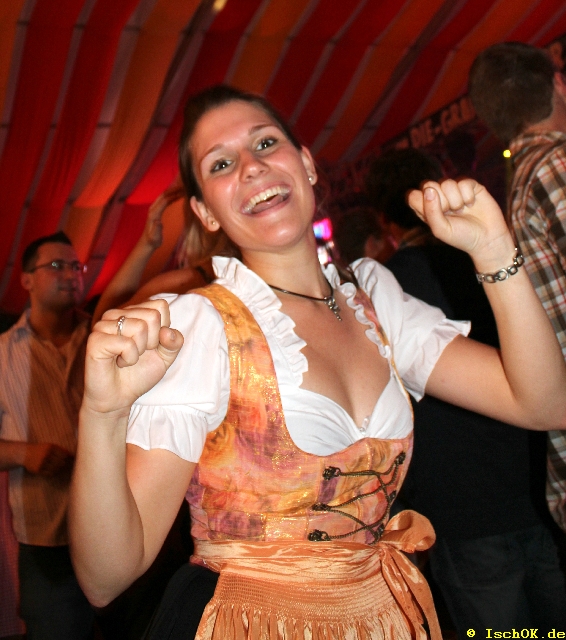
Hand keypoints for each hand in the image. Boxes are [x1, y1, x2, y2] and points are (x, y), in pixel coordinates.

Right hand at [24, 443, 73, 475]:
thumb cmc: (41, 449)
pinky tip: (53, 470)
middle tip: (68, 466)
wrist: (24, 453)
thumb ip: (61, 450)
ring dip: (59, 469)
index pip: (64, 455)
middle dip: (65, 465)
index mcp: (50, 448)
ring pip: (55, 468)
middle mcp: (46, 455)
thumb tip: (73, 456)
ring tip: (60, 468)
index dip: (70, 459)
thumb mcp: (50, 446)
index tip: (73, 461)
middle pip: (61, 462)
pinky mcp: (37, 469)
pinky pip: (49, 473)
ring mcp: (41, 462)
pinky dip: (53, 472)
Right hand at [83, 299, 183, 415]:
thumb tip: (167, 331)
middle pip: (152, 316)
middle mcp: (116, 314)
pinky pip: (126, 343)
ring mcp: (103, 325)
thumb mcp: (165, 357)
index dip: (162, 330)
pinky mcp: (95, 339)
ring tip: (126, 358)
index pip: (160, 306)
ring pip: (140, 327)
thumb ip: (174, 342)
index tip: (150, 345)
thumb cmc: (139, 374)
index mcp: (133, 313)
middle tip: (137, 353)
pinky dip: (129, 358)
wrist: (118, 398)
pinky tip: (118, 362)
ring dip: (139, 351)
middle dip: (151, 342)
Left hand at [143, 186, 184, 248]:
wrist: (147, 242)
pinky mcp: (156, 210)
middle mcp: (153, 209)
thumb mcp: (155, 237)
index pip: (164, 200)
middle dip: (173, 189)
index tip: (182, 190)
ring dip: (173, 191)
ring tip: (183, 188)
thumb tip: (159, 221)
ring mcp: (154, 209)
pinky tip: (178, 195)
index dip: (173, 194)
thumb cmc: (153, 240)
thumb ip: (156, 229)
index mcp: (154, 213)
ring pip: (164, 196)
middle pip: (164, 195)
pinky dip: (171, 196)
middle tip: (184, 185)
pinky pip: (164, 201)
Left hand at [407, 179, 514, 268]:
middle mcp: (438, 197)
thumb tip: (429, 190)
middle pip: (428, 184)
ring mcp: (454, 190)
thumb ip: (431, 211)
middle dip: (440, 201)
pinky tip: (471, 204)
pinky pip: (463, 181)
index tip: (434, 214)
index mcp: (427, 208)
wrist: (487, 238)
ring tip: (461, 210)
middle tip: (449, 213)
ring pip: (447, 182)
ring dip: (455, 200)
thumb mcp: (441, 229)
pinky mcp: (470, 185)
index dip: (422, 201)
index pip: (413, 195)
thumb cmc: (460, 236)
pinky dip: (467, 195)